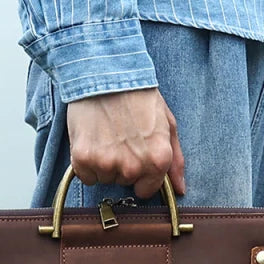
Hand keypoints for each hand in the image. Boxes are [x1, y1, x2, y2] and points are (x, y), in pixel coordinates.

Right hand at [66, 87, 185, 198]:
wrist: (106, 72)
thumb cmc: (138, 96)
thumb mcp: (167, 124)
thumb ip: (175, 161)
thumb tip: (179, 189)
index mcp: (158, 160)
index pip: (146, 190)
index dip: (140, 175)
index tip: (134, 157)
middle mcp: (133, 167)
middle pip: (123, 183)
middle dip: (121, 165)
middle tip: (119, 137)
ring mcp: (107, 163)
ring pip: (103, 179)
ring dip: (103, 163)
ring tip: (105, 134)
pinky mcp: (84, 158)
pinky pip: (84, 175)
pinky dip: (85, 162)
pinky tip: (91, 139)